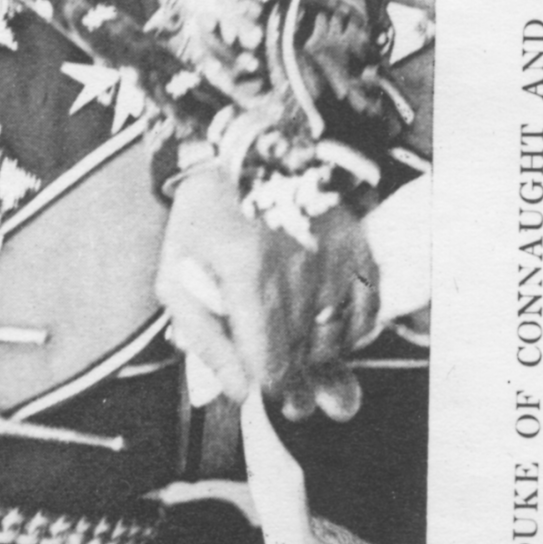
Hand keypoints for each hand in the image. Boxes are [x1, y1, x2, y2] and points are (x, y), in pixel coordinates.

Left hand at [155, 167, 379, 420]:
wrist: (251, 150)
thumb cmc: (206, 218)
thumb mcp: (176, 276)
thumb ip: (202, 339)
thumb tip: (236, 390)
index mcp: (248, 279)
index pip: (270, 364)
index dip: (268, 391)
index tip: (263, 393)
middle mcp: (298, 273)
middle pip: (303, 359)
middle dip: (293, 380)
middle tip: (283, 380)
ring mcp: (333, 261)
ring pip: (335, 342)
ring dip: (316, 355)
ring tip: (295, 340)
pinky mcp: (358, 250)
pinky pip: (365, 314)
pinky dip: (349, 330)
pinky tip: (326, 322)